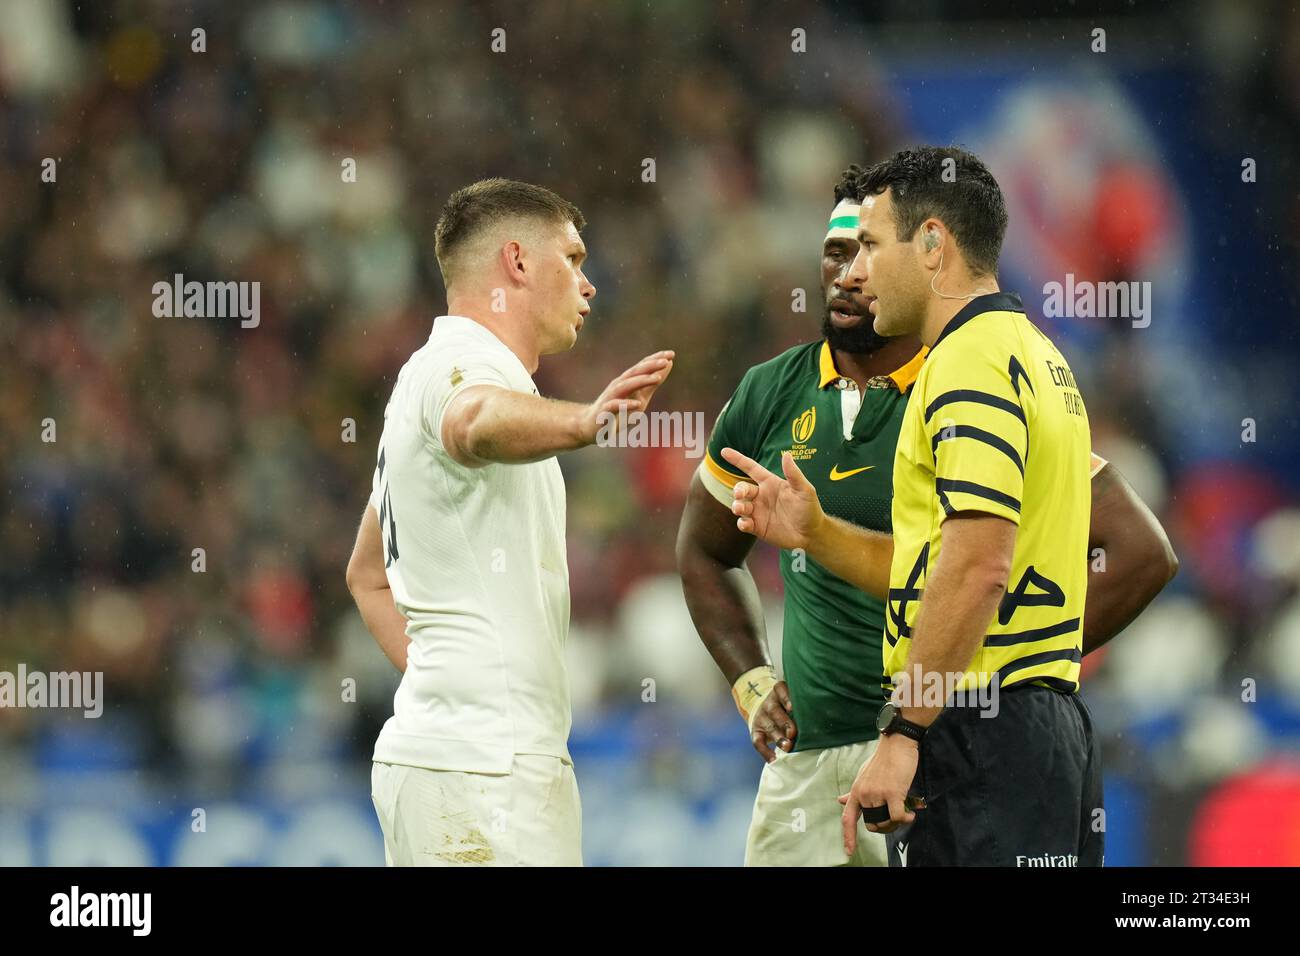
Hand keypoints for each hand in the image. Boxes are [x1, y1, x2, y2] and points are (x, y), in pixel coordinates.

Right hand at [581, 350, 674, 443]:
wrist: (592, 427)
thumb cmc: (618, 411)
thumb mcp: (640, 397)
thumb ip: (652, 384)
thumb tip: (668, 364)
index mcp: (628, 381)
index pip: (642, 366)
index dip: (655, 359)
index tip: (671, 353)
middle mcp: (619, 385)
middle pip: (635, 372)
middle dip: (650, 366)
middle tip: (666, 361)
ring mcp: (611, 397)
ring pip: (626, 385)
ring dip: (641, 381)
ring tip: (657, 378)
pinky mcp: (604, 411)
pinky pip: (615, 406)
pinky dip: (626, 404)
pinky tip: (637, 404)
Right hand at [720, 448, 824, 551]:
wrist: (811, 535)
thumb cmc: (810, 509)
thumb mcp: (805, 490)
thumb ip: (794, 474)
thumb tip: (786, 454)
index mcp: (770, 483)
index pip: (751, 468)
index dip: (737, 459)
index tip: (724, 451)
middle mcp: (761, 496)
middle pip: (741, 488)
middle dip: (737, 489)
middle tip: (741, 495)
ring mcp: (758, 512)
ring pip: (739, 506)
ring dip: (737, 506)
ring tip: (741, 509)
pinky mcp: (757, 527)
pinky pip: (743, 523)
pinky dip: (741, 523)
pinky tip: (747, 524)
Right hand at [750, 680, 796, 762]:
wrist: (767, 712)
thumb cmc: (789, 708)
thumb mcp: (795, 701)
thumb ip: (804, 707)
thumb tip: (826, 718)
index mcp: (779, 693)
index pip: (780, 690)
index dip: (785, 698)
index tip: (792, 707)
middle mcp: (769, 704)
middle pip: (774, 711)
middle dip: (784, 723)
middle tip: (792, 733)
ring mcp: (761, 717)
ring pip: (768, 727)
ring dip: (778, 738)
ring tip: (787, 747)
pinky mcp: (756, 731)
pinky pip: (757, 741)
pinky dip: (765, 751)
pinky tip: (773, 759)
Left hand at [837, 733, 919, 853]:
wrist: (897, 743)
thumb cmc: (883, 759)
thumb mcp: (863, 775)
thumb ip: (854, 791)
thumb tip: (840, 800)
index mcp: (856, 791)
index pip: (847, 818)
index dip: (848, 837)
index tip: (849, 851)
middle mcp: (864, 794)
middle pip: (872, 825)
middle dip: (885, 827)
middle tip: (896, 819)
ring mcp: (877, 793)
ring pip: (885, 822)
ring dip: (897, 823)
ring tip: (905, 813)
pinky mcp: (892, 792)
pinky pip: (898, 817)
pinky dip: (906, 819)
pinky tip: (912, 814)